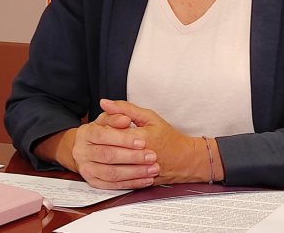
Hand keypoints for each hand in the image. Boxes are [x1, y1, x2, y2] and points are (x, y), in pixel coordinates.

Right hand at [34, 103, 158, 189]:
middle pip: (108, 155)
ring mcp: (86, 169)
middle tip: (151, 157)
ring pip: (112, 173)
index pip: (103, 135)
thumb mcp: (109, 119)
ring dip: (135, 173)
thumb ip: (117, 115)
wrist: (89, 150)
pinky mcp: (94, 182)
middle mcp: (81, 152)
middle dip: (132, 157)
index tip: (142, 142)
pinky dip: (132, 183)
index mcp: (85, 133)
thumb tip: (124, 118)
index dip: (123, 139)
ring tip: (152, 169)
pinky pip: (114, 186)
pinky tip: (145, 179)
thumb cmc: (104, 132)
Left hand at [99, 99, 222, 183]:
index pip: (109, 132)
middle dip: (99, 143)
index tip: (103, 125)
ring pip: (109, 167)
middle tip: (99, 139)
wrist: (184, 160)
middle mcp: (137, 156)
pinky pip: (116, 179)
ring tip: (102, 151)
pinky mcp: (135, 181)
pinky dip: (110, 171)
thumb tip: (104, 102)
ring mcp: (136, 171)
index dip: (102, 127)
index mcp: (139, 138)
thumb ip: (125, 109)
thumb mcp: (149, 117)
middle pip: (106, 150)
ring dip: (103, 158)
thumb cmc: (168, 137)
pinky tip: (109, 163)